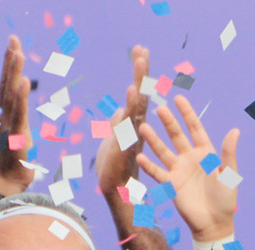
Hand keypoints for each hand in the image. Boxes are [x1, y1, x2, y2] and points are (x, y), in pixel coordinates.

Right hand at [0, 35, 35, 195]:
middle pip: (7, 83)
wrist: (7, 186)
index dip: (9, 64)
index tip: (13, 44)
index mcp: (6, 115)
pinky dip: (20, 97)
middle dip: (10, 60)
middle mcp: (5, 117)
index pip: (8, 85)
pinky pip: (18, 113)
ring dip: (14, 72)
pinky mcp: (16, 137)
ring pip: (11, 95)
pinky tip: (22, 81)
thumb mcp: (18, 137)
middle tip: (13, 38)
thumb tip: (22, 115)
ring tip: (18, 52)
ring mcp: (9, 126)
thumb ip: (19, 122)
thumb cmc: (13, 163)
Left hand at [97, 45, 151, 204]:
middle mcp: (137, 127)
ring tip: (141, 59)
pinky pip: (130, 122)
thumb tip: (117, 111)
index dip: (140, 73)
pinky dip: (132, 106)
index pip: (138, 95)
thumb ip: (117, 125)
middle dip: (142, 71)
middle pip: (142, 94)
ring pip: (138, 104)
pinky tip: (132, 90)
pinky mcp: (126, 146)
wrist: (115, 195)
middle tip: (142, 48)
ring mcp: (133, 136)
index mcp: (133, 125)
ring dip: (140, 81)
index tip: (141, 51)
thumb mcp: (113, 141)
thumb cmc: (115, 170)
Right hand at [137, 95, 239, 241]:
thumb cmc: (226, 200)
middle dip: (168, 122)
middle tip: (157, 108)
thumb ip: (229, 153)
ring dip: (153, 140)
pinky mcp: (171, 185)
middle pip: (177, 136)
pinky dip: (148, 165)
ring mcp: (179, 171)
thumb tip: (235, 130)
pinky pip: (157, 173)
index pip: (195, 128)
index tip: (178, 98)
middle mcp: (190, 159)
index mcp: (206, 154)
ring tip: (142, 127)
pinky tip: (139, 156)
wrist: (214, 223)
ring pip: (163, 151)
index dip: (187, 114)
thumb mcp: (229, 175)